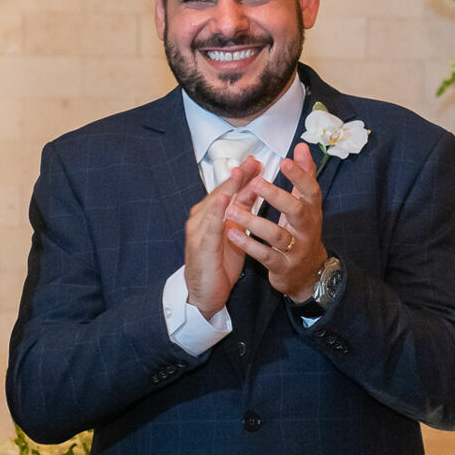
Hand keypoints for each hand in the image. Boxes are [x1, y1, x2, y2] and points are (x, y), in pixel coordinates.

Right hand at [185, 157, 256, 316]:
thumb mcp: (235, 233)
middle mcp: (202, 219)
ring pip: (214, 205)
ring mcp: (198, 232)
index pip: (228, 190)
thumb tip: (253, 190)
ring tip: (239, 173)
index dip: (242, 176)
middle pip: (221, 192)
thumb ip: (242, 211)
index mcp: (211, 215)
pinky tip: (224, 200)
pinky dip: (216, 212)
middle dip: (237, 176)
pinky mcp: (200, 247)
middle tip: (251, 161)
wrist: (205, 294)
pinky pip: (209, 227)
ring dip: (227, 188)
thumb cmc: (219, 263)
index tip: (256, 162)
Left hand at [228, 143, 327, 301]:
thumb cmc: (302, 231)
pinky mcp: (283, 267)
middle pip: (296, 211)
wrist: (309, 273)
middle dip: (276, 196)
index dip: (300, 175)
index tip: (285, 160)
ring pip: (277, 235)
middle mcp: (307, 230)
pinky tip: (231, 234)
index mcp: (312, 211)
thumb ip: (303, 176)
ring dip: (253, 222)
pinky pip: (265, 256)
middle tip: (255, 182)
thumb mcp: (306, 205)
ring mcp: (296, 250)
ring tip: (231, 210)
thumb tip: (301, 147)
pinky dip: (248, 245)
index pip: (311, 190)